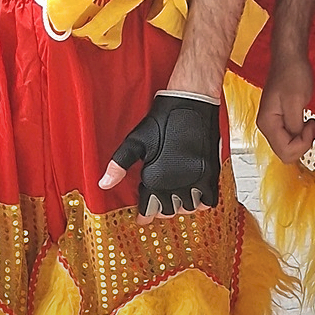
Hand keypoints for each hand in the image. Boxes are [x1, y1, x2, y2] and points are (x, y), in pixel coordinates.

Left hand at [99, 92, 220, 225]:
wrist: (192, 99)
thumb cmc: (164, 116)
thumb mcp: (137, 139)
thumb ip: (119, 164)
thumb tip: (103, 184)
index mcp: (156, 178)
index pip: (149, 210)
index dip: (144, 213)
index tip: (143, 215)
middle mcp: (177, 183)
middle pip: (169, 211)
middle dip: (162, 207)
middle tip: (158, 198)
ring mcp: (196, 179)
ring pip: (189, 208)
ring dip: (181, 204)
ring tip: (175, 194)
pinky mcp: (211, 172)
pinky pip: (209, 201)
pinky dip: (202, 201)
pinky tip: (194, 192)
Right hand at [257, 52, 314, 163]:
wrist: (290, 58)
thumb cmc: (292, 73)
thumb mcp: (296, 101)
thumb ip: (295, 126)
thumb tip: (297, 140)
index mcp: (267, 123)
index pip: (285, 151)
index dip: (303, 144)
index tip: (311, 127)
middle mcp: (266, 125)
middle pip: (286, 152)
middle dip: (303, 143)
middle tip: (313, 126)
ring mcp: (272, 122)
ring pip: (289, 146)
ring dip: (303, 139)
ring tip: (312, 123)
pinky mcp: (280, 118)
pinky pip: (291, 136)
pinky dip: (302, 133)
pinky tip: (307, 123)